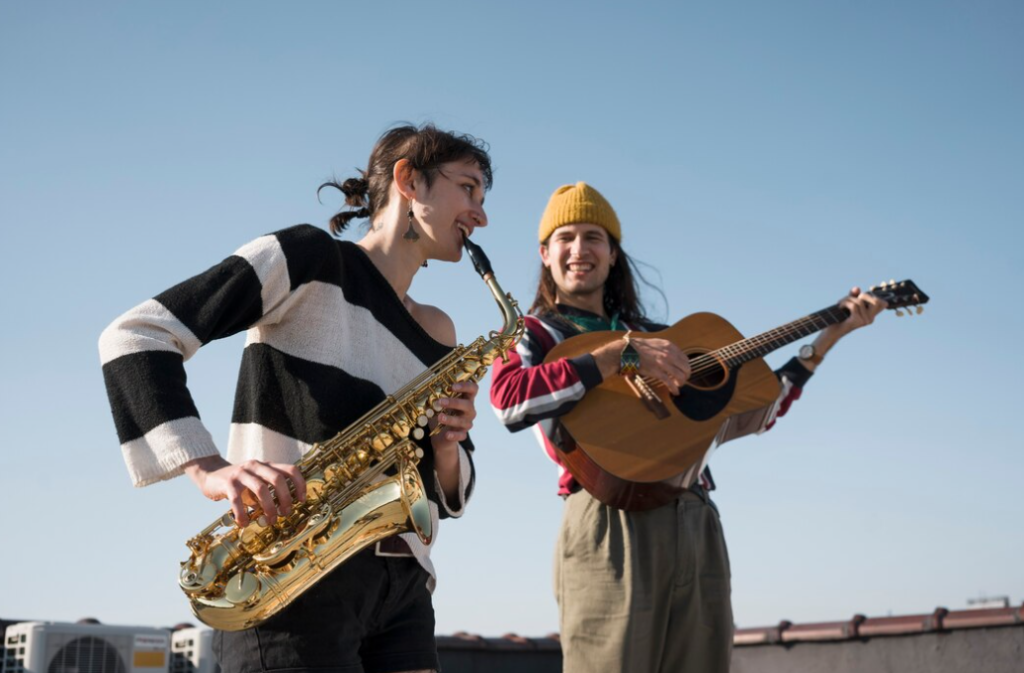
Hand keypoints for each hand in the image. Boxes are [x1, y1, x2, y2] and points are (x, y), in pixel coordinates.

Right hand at [184, 455, 306, 526]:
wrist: (211, 475)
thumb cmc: (240, 483)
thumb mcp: (257, 482)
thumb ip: (270, 491)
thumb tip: (284, 510)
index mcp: (267, 465)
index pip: (290, 469)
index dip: (299, 484)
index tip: (302, 500)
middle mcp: (256, 466)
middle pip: (278, 479)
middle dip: (285, 498)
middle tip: (285, 513)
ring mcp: (242, 473)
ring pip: (261, 488)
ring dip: (268, 507)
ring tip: (270, 520)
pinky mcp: (228, 483)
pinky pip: (237, 500)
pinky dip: (243, 514)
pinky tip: (244, 523)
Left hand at [431, 380, 478, 447]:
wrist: (441, 433)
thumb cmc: (443, 412)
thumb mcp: (441, 403)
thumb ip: (437, 397)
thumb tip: (427, 393)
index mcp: (466, 398)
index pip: (473, 389)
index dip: (465, 386)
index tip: (452, 386)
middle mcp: (469, 410)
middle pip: (468, 405)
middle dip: (454, 403)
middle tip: (440, 401)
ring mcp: (467, 422)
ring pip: (463, 421)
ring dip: (451, 419)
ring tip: (439, 417)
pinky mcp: (462, 434)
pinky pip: (461, 435)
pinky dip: (454, 435)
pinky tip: (447, 434)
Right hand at [631, 337, 691, 395]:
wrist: (628, 351)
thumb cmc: (640, 347)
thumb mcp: (657, 343)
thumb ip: (667, 349)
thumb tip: (673, 357)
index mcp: (670, 346)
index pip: (685, 359)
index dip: (685, 367)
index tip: (683, 371)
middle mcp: (669, 354)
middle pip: (686, 368)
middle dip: (686, 376)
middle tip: (683, 380)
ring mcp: (663, 363)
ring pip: (680, 376)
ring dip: (681, 383)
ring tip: (678, 385)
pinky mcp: (657, 372)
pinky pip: (670, 382)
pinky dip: (674, 389)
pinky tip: (675, 392)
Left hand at [830, 286, 887, 337]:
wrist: (831, 330)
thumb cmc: (839, 317)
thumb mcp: (848, 303)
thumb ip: (854, 295)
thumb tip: (857, 288)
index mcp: (871, 316)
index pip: (882, 303)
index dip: (876, 296)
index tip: (863, 296)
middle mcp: (871, 319)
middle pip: (876, 300)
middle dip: (863, 295)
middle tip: (852, 299)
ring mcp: (865, 321)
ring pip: (860, 301)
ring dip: (848, 299)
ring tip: (841, 303)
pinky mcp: (857, 321)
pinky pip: (853, 306)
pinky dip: (845, 303)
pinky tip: (840, 306)